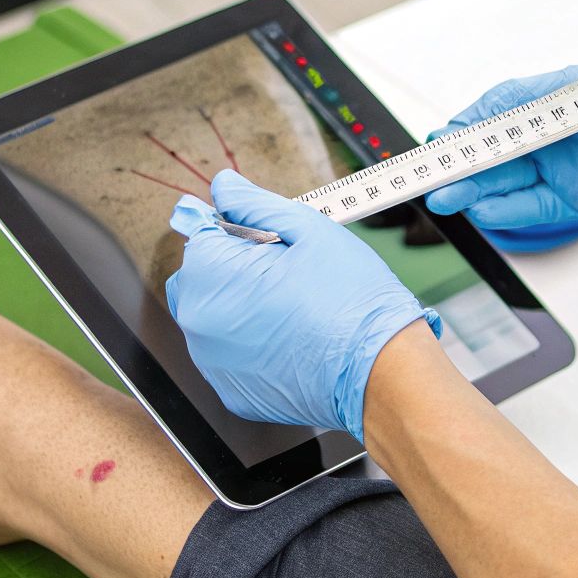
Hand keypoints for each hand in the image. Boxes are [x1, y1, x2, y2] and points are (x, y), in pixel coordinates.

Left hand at [165, 171, 439, 442]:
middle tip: (288, 276)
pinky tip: (291, 341)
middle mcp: (197, 323)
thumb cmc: (351, 298)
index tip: (276, 247)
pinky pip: (230, 355)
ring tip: (293, 311)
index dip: (242, 233)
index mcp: (210, 274)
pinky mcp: (231, 392)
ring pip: (215, 317)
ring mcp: (212, 364)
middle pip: (201, 277)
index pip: (202, 234)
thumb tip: (223, 185)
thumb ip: (254, 203)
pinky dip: (251, 345)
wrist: (381, 370)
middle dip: (234, 269)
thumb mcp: (306, 228)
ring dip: (240, 306)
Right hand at [424, 66, 577, 252]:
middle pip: (502, 146)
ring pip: (513, 179)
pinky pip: (538, 204)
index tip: (437, 142)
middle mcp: (568, 129)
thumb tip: (482, 117)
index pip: (501, 107)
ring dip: (478, 189)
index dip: (466, 126)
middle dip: (464, 162)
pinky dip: (508, 208)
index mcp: (567, 93)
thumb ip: (531, 108)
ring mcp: (577, 164)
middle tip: (428, 177)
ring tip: (444, 198)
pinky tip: (482, 209)